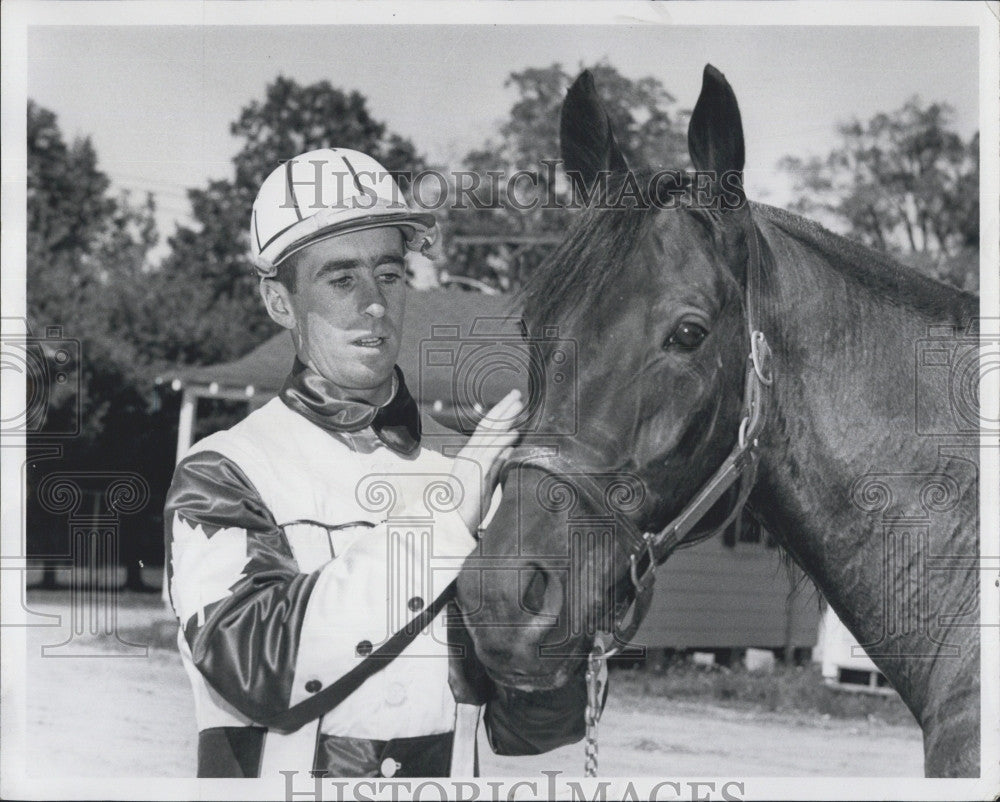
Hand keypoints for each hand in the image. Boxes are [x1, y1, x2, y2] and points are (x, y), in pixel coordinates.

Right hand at [451, 389, 521, 532]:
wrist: (452, 521)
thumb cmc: (468, 504)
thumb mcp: (486, 480)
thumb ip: (497, 464)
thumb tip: (510, 449)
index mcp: (470, 454)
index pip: (485, 429)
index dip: (499, 414)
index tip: (512, 403)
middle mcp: (469, 453)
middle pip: (487, 425)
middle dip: (503, 408)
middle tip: (517, 395)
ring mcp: (471, 461)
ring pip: (488, 434)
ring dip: (504, 418)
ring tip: (518, 406)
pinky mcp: (476, 473)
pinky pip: (490, 453)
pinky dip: (502, 442)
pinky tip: (513, 433)